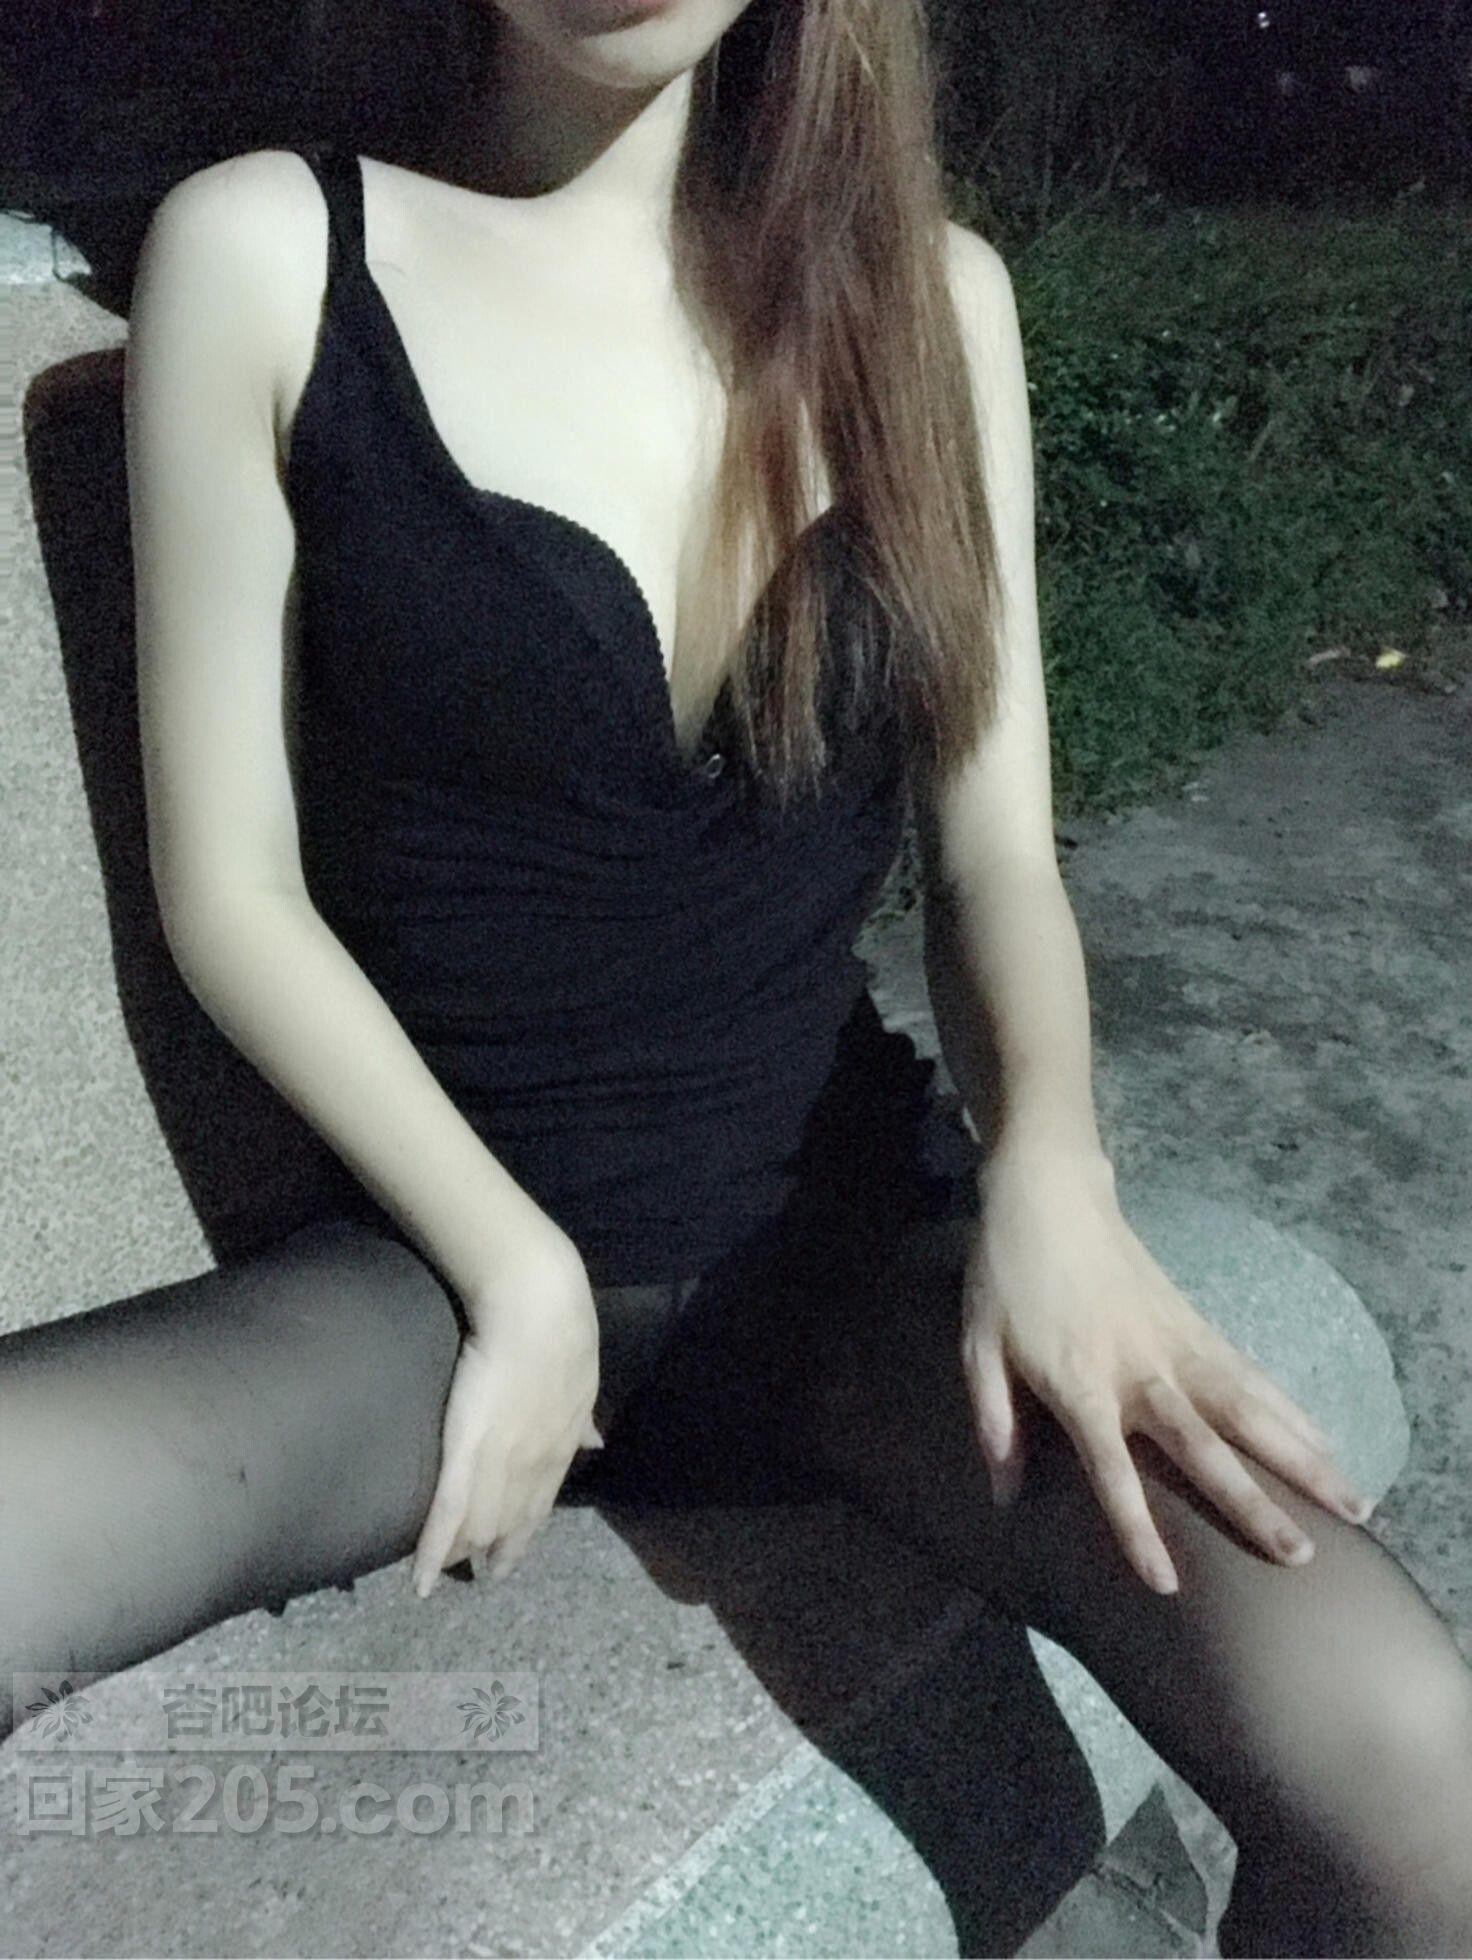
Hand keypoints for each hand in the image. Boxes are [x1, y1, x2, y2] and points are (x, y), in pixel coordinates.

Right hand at [411, 1219, 604, 1597]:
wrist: (537, 1304)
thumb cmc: (561, 1327)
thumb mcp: (585, 1381)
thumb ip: (583, 1420)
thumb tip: (594, 1442)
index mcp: (562, 1447)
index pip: (540, 1503)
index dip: (524, 1532)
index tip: (510, 1554)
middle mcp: (535, 1465)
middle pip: (511, 1522)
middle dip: (496, 1552)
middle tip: (480, 1575)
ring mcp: (501, 1460)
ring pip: (479, 1525)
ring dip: (463, 1554)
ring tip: (447, 1574)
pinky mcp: (467, 1450)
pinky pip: (449, 1511)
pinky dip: (433, 1551)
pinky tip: (419, 1581)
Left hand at [960, 1146, 1376, 1595]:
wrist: (1048, 1192)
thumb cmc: (1005, 1274)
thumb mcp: (976, 1346)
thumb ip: (993, 1420)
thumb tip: (1004, 1495)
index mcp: (1079, 1384)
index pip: (1111, 1470)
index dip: (1136, 1527)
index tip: (1169, 1584)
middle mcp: (1139, 1370)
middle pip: (1203, 1445)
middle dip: (1252, 1502)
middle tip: (1300, 1555)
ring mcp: (1175, 1344)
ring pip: (1248, 1408)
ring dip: (1301, 1456)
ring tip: (1353, 1505)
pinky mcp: (1195, 1322)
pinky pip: (1251, 1374)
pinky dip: (1292, 1410)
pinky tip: (1324, 1442)